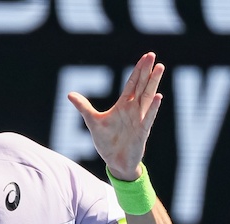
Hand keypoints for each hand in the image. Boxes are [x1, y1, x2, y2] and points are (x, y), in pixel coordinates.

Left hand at [67, 52, 164, 180]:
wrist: (115, 162)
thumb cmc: (107, 142)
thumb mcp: (93, 122)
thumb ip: (84, 107)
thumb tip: (70, 94)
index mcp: (123, 105)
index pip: (132, 83)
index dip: (138, 70)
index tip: (145, 57)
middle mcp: (133, 109)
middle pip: (142, 86)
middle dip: (147, 71)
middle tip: (152, 55)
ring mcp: (139, 119)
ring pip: (148, 97)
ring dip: (154, 83)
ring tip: (160, 68)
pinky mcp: (142, 131)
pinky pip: (148, 117)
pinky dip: (153, 108)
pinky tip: (159, 96)